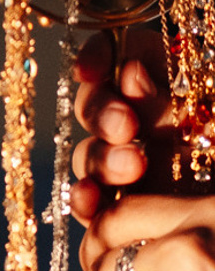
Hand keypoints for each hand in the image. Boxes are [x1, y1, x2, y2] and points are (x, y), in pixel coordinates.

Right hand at [70, 27, 169, 223]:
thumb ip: (189, 86)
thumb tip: (136, 64)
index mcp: (182, 89)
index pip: (124, 56)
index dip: (102, 56)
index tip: (98, 69)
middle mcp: (154, 126)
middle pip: (98, 104)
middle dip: (101, 111)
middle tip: (126, 126)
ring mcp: (138, 170)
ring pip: (90, 153)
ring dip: (99, 156)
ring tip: (132, 168)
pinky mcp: (127, 214)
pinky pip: (88, 202)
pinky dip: (82, 198)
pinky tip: (91, 199)